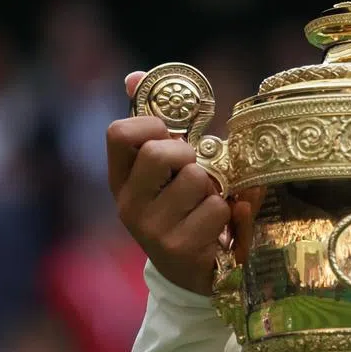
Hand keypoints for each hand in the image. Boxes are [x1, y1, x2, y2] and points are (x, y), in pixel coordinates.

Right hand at [106, 70, 230, 294]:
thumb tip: (134, 76)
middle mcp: (128, 205)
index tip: (171, 133)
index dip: (151, 123)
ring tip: (210, 205)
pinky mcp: (181, 249)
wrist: (193, 276)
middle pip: (162, 152)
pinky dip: (231, 213)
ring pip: (198, 180)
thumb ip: (156, 127)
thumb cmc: (184, 211)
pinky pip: (219, 209)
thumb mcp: (166, 173)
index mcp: (121, 181)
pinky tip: (222, 227)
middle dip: (191, 155)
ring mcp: (152, 230)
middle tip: (197, 172)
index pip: (119, 133)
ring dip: (216, 189)